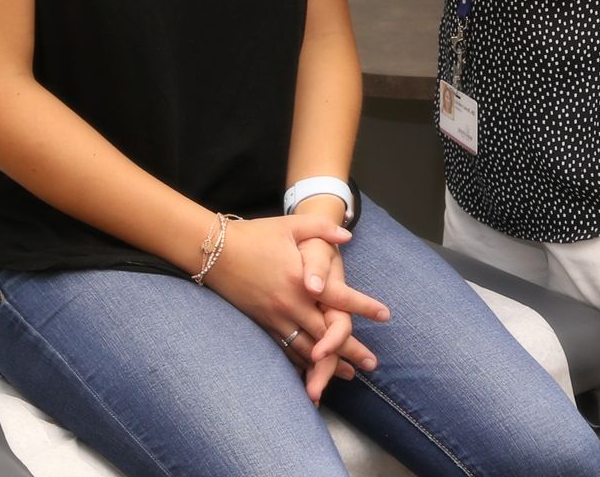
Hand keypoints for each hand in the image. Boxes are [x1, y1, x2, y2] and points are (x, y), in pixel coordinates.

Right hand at [202, 215, 384, 400]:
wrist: (213, 251)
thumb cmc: (254, 235)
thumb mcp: (290, 226)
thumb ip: (322, 229)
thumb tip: (347, 236)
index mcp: (301, 279)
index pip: (340, 298)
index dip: (364, 307)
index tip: (385, 315)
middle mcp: (290, 304)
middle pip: (327, 334)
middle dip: (351, 350)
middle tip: (372, 364)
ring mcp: (274, 317)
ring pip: (306, 347)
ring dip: (329, 363)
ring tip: (348, 374)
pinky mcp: (262, 324)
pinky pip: (285, 348)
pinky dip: (302, 361)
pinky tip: (312, 369)